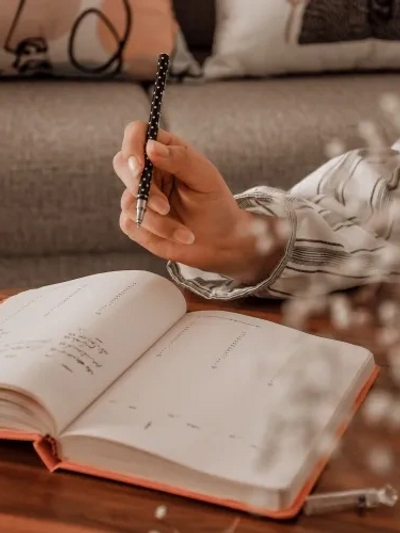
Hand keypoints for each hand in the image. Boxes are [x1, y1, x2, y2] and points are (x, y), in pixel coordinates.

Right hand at [113, 121, 284, 283]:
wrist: (221, 241)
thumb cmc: (216, 204)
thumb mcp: (205, 178)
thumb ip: (180, 159)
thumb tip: (150, 146)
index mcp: (165, 151)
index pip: (137, 133)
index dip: (132, 145)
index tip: (140, 166)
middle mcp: (148, 171)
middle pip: (122, 164)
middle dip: (140, 188)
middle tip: (165, 206)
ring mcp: (139, 197)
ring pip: (128, 201)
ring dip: (157, 220)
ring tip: (186, 232)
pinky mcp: (136, 221)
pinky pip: (130, 224)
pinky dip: (157, 232)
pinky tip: (179, 236)